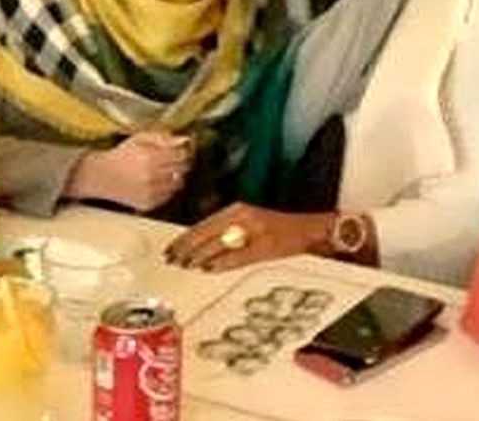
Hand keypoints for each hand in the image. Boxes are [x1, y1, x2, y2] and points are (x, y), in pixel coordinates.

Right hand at [65, 131, 191, 211]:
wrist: (100, 176)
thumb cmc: (121, 155)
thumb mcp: (139, 138)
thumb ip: (162, 137)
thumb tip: (184, 140)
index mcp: (149, 158)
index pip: (182, 155)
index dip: (183, 151)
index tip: (179, 150)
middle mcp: (151, 176)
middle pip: (182, 169)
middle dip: (181, 163)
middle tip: (172, 160)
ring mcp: (150, 192)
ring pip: (178, 183)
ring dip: (175, 176)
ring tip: (162, 171)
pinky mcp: (148, 204)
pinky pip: (169, 196)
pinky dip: (167, 188)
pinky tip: (155, 182)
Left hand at [163, 202, 332, 270]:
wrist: (307, 230)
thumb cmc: (277, 230)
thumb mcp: (248, 225)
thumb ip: (225, 232)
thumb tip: (198, 247)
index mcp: (237, 210)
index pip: (204, 224)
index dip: (185, 237)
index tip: (171, 248)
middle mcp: (243, 216)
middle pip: (206, 232)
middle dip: (187, 247)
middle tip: (172, 259)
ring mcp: (253, 231)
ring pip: (218, 244)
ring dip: (200, 256)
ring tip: (186, 265)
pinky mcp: (263, 246)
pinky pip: (236, 256)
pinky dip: (221, 263)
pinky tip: (209, 269)